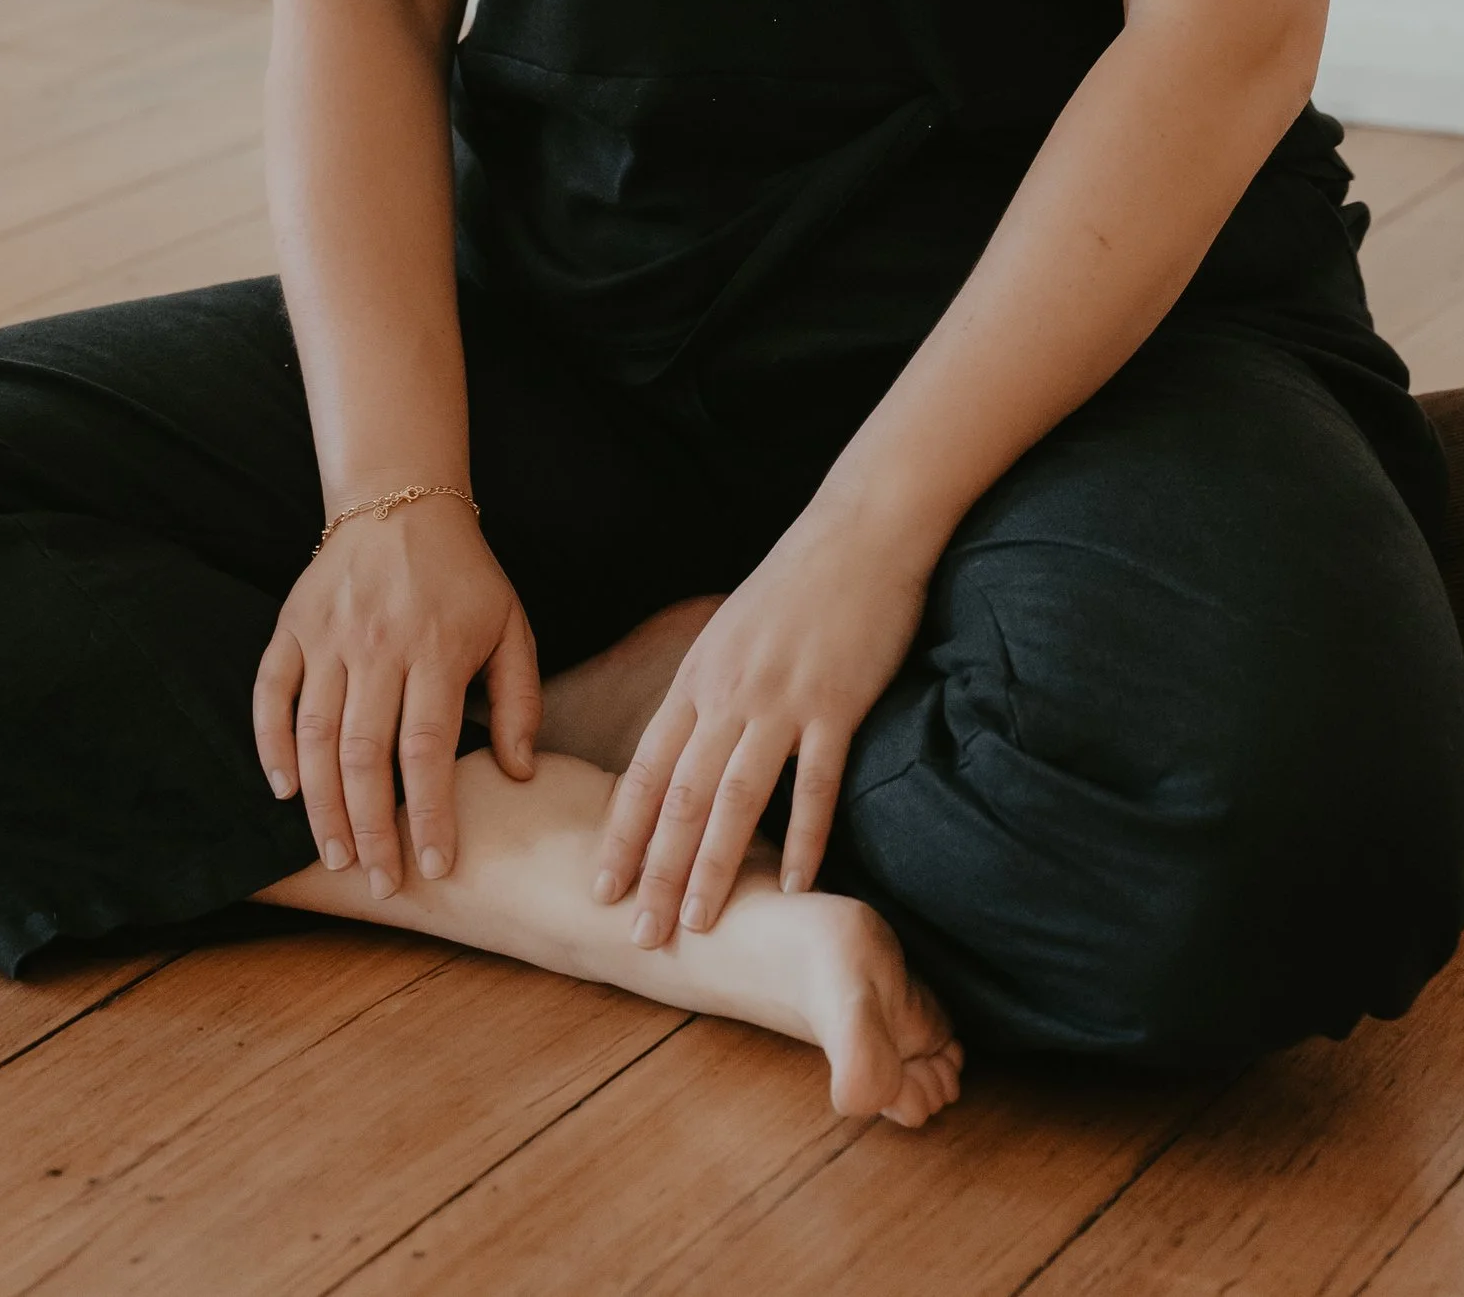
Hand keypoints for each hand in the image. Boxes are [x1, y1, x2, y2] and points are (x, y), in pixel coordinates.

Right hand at [253, 495, 539, 895]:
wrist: (400, 499)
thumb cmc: (463, 576)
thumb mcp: (510, 626)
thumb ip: (519, 700)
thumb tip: (519, 773)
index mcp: (438, 647)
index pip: (428, 750)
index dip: (430, 816)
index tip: (437, 868)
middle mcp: (378, 644)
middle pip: (365, 756)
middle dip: (372, 830)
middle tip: (381, 882)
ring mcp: (329, 635)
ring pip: (315, 736)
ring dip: (321, 805)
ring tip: (337, 856)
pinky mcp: (292, 626)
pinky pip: (270, 694)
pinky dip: (270, 744)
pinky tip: (283, 789)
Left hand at [591, 504, 931, 943]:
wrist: (861, 528)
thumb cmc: (799, 580)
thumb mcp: (732, 632)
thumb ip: (711, 690)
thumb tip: (690, 750)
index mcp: (698, 677)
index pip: (645, 770)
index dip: (622, 835)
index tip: (602, 888)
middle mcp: (729, 693)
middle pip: (681, 797)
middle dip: (656, 871)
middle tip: (639, 935)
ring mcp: (782, 698)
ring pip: (735, 798)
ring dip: (713, 867)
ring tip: (697, 924)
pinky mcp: (836, 703)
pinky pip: (814, 783)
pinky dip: (802, 839)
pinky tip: (792, 885)